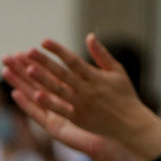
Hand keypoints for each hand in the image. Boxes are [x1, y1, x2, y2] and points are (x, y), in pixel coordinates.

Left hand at [2, 36, 157, 154]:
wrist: (131, 125)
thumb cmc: (125, 96)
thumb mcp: (118, 72)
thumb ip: (102, 55)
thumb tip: (89, 36)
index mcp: (97, 77)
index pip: (74, 61)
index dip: (59, 50)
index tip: (44, 41)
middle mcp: (88, 90)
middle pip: (63, 73)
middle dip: (45, 62)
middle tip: (29, 51)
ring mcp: (82, 104)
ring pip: (59, 90)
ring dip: (43, 79)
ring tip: (28, 69)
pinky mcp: (79, 118)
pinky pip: (61, 109)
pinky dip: (49, 102)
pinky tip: (35, 94)